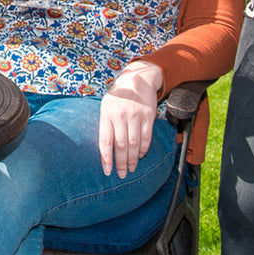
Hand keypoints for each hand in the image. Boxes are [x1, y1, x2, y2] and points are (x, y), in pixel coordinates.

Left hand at [98, 62, 163, 177]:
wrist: (137, 79)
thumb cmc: (118, 97)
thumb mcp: (106, 106)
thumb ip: (106, 124)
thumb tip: (105, 149)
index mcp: (106, 114)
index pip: (105, 141)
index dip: (106, 158)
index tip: (107, 171)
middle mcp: (120, 116)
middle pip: (120, 145)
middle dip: (120, 163)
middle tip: (121, 175)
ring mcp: (135, 116)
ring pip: (134, 144)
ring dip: (132, 159)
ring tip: (131, 169)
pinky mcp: (148, 116)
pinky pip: (146, 137)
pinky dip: (143, 149)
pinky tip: (140, 155)